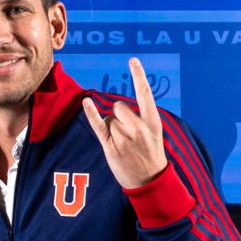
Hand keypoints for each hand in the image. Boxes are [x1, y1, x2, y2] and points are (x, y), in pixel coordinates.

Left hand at [82, 57, 167, 188]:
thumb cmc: (151, 155)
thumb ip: (141, 119)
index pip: (145, 94)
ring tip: (123, 143)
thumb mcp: (154, 134)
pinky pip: (98, 125)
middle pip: (119, 106)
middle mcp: (138, 127)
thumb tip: (120, 108)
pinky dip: (91, 113)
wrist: (150, 180)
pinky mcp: (111, 145)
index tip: (133, 60)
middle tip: (127, 133)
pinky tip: (86, 103)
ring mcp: (124, 137)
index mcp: (153, 122)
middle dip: (119, 115)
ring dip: (112, 127)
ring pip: (109, 118)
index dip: (139, 76)